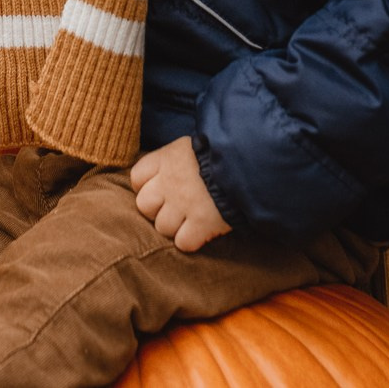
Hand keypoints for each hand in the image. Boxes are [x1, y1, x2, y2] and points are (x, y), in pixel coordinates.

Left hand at [130, 137, 230, 252]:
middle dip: (157, 209)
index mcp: (167, 158)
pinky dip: (191, 241)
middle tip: (176, 207)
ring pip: (162, 227)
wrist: (251, 160)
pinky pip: (183, 243)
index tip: (161, 188)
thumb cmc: (224, 149)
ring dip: (175, 227)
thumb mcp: (194, 145)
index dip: (147, 185)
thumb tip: (169, 169)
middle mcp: (169, 182)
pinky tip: (202, 231)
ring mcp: (183, 205)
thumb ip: (177, 158)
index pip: (137, 177)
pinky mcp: (201, 224)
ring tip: (191, 219)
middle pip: (144, 205)